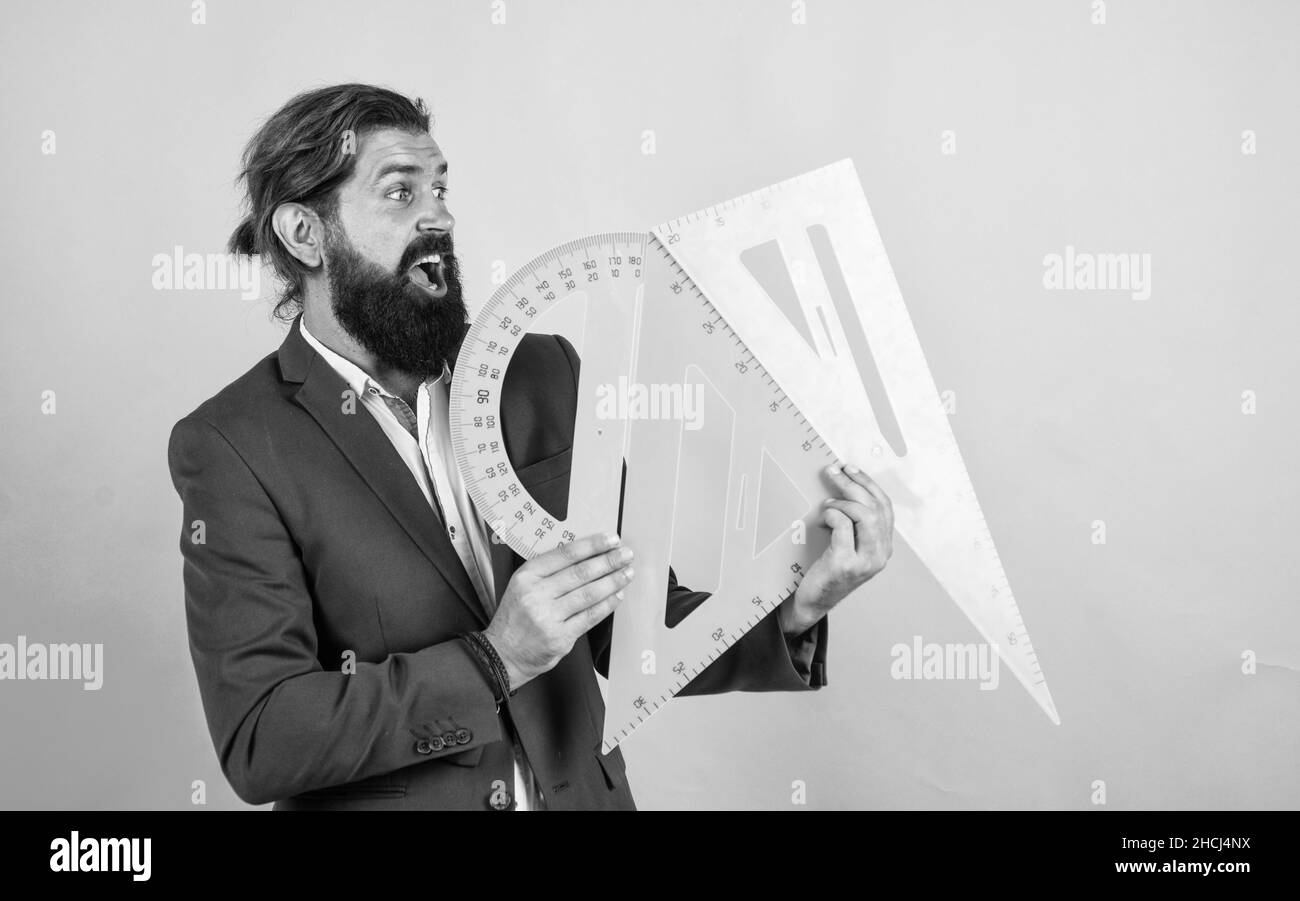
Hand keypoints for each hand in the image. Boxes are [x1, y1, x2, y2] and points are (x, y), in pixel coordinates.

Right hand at [483, 532, 634, 690]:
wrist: (502, 654)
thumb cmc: (516, 618)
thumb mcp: (522, 587)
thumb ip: (549, 573)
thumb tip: (587, 557)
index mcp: (526, 576)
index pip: (565, 554)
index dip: (592, 545)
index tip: (611, 540)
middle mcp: (535, 594)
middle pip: (580, 573)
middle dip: (609, 562)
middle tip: (626, 555)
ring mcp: (548, 617)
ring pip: (588, 594)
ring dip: (613, 582)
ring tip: (627, 573)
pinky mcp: (560, 637)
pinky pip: (590, 617)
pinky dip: (607, 605)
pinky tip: (617, 596)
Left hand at [781, 463, 894, 634]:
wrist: (813, 601)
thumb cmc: (828, 568)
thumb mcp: (848, 544)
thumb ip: (854, 523)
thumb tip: (844, 485)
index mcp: (884, 546)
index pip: (885, 506)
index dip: (868, 483)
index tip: (850, 468)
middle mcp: (881, 554)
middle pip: (875, 507)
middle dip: (853, 483)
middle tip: (834, 472)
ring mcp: (866, 561)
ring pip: (865, 515)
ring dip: (843, 501)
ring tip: (827, 503)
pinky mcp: (845, 564)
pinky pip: (843, 526)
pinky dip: (833, 515)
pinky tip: (823, 518)